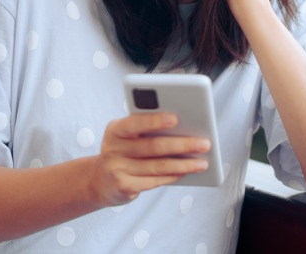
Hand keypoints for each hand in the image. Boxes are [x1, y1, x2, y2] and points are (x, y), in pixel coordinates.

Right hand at [91, 113, 210, 205]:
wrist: (100, 180)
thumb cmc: (124, 152)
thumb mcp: (128, 137)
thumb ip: (147, 131)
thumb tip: (184, 130)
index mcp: (115, 129)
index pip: (135, 122)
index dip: (155, 120)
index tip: (176, 118)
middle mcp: (113, 148)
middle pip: (153, 146)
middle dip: (182, 144)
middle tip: (205, 143)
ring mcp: (117, 169)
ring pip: (158, 166)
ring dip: (184, 164)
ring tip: (203, 162)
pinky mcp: (123, 186)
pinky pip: (154, 181)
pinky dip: (172, 176)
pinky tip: (186, 172)